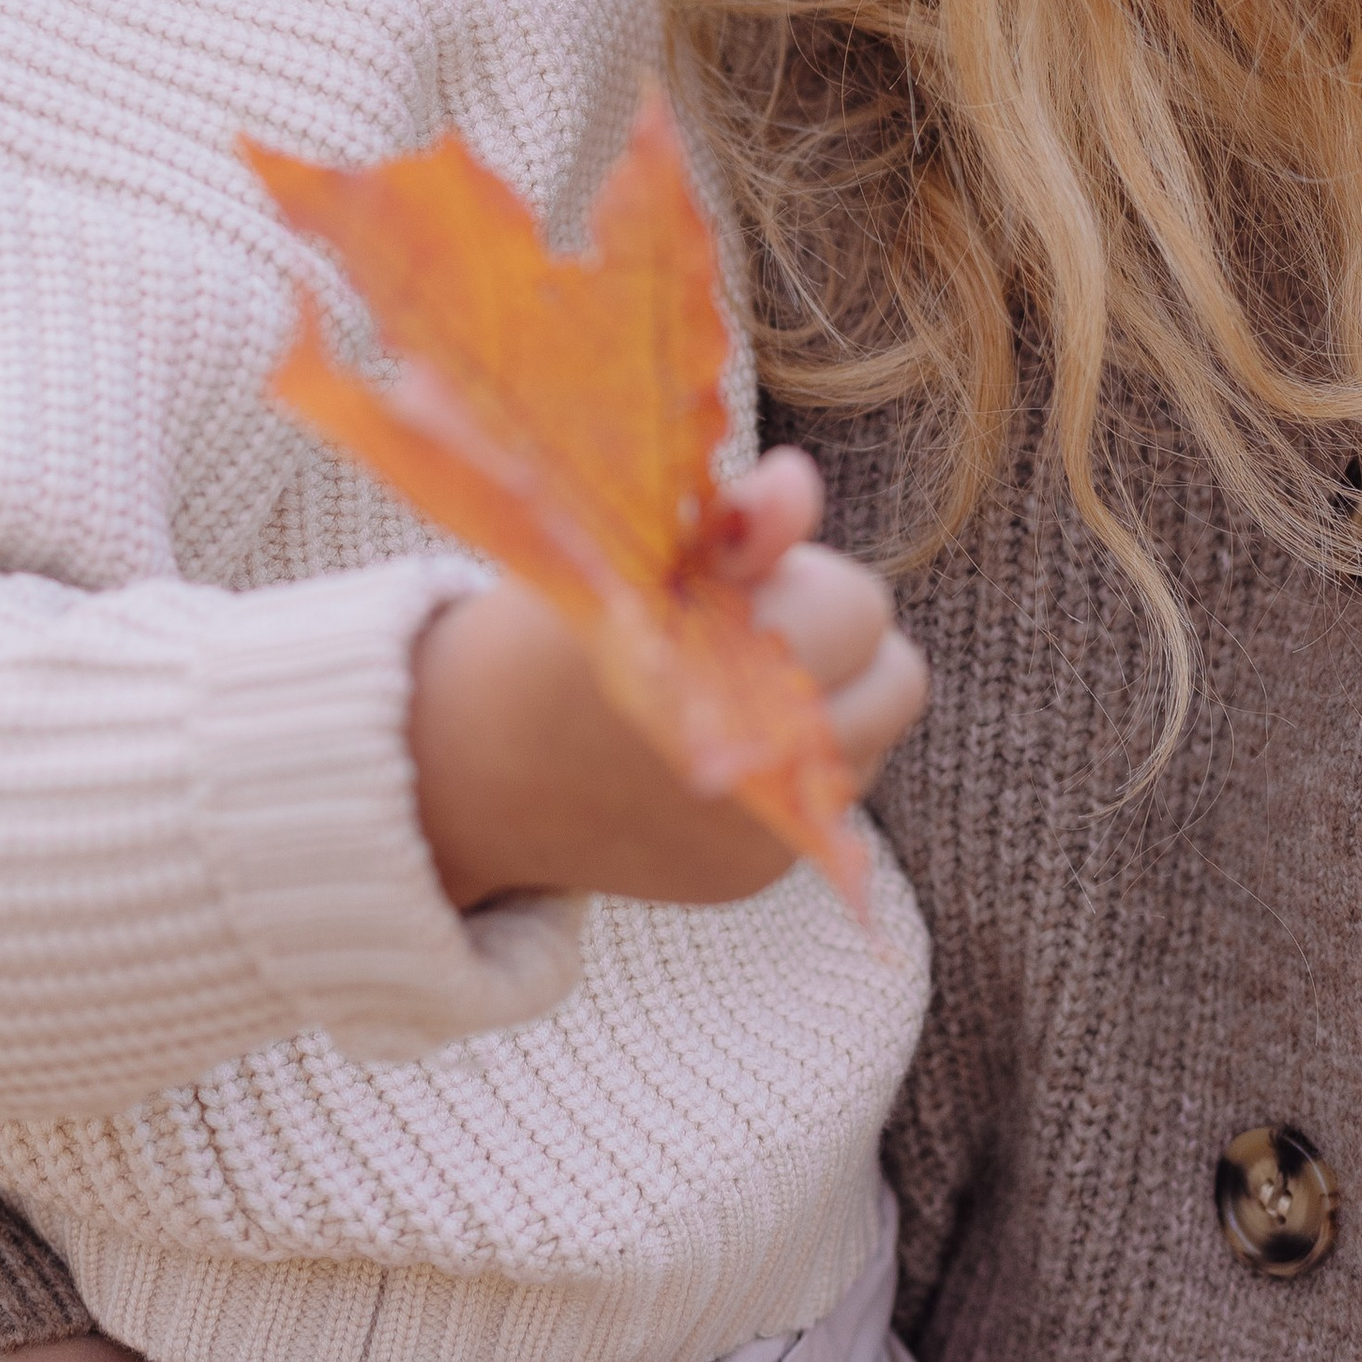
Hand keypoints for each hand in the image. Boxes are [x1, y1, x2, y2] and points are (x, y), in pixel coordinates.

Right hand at [408, 445, 926, 906]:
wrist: (467, 769)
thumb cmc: (552, 634)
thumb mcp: (624, 555)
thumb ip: (728, 522)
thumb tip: (799, 483)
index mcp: (695, 670)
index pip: (853, 608)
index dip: (802, 577)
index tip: (739, 576)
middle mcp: (730, 768)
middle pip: (894, 681)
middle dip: (838, 641)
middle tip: (754, 626)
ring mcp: (746, 837)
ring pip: (874, 742)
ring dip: (828, 704)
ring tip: (737, 683)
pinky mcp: (749, 877)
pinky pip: (832, 804)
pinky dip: (796, 767)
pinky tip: (722, 742)